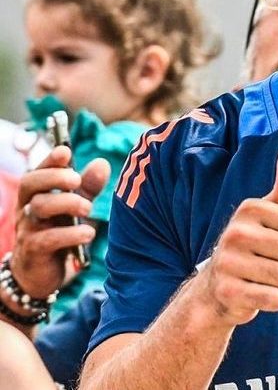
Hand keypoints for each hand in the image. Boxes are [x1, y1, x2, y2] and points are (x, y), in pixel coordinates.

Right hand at [10, 146, 109, 299]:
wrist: (42, 274)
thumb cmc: (60, 233)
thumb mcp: (76, 208)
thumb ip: (88, 188)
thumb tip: (102, 162)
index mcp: (37, 194)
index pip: (38, 171)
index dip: (49, 160)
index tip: (65, 151)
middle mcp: (27, 208)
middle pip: (31, 183)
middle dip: (54, 177)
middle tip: (77, 180)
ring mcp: (28, 229)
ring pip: (39, 207)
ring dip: (67, 203)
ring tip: (89, 209)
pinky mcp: (33, 251)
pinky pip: (47, 239)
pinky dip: (70, 234)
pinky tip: (88, 233)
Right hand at [198, 151, 277, 326]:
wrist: (217, 287)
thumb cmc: (253, 244)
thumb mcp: (268, 214)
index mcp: (249, 208)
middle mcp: (236, 231)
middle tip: (271, 262)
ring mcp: (229, 262)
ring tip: (262, 277)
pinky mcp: (229, 292)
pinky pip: (276, 299)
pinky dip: (275, 300)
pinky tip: (258, 294)